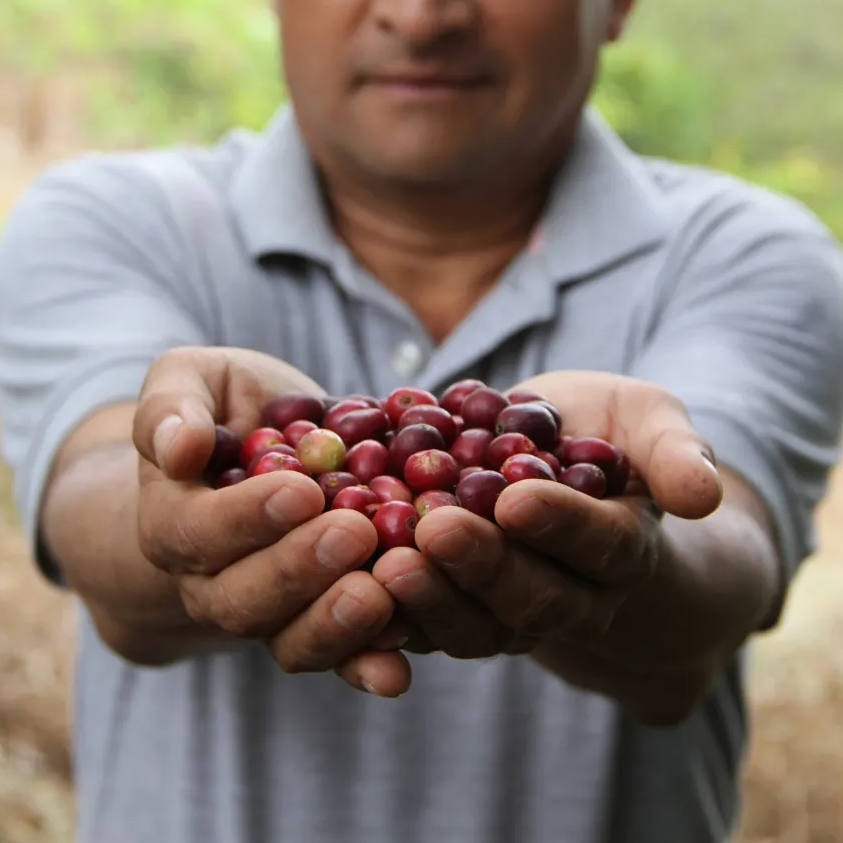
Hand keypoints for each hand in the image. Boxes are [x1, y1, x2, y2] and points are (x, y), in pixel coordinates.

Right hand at [133, 346, 410, 695]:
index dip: (248, 517)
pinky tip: (399, 668)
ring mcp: (266, 611)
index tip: (303, 489)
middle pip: (242, 599)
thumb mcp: (188, 380)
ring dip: (335, 625)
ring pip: (288, 639)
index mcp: (171, 520)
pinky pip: (337, 657)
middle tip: (357, 531)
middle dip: (300, 570)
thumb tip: (177, 449)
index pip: (197, 532)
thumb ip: (170, 407)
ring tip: (383, 593)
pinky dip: (367, 664)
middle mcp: (209, 582)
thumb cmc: (224, 406)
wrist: (261, 446)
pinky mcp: (318, 621)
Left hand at [371, 372, 721, 662]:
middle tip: (434, 526)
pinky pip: (423, 628)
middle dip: (483, 563)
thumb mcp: (649, 422)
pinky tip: (348, 581)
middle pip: (533, 596)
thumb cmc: (608, 433)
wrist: (557, 465)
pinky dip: (388, 613)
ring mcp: (510, 615)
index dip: (561, 525)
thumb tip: (702, 496)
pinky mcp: (454, 614)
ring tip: (386, 559)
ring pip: (476, 626)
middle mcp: (573, 598)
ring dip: (431, 598)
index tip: (517, 495)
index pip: (601, 546)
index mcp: (624, 549)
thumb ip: (676, 452)